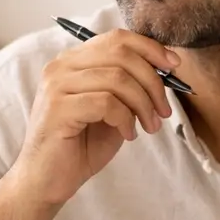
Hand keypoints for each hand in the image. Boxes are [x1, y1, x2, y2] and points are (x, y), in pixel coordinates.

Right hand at [7, 29, 180, 204]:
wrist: (46, 181)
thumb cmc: (79, 146)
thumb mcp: (111, 109)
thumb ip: (128, 86)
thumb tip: (164, 68)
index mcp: (73, 61)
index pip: (117, 38)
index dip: (150, 48)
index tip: (173, 67)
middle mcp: (61, 66)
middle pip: (120, 54)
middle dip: (152, 81)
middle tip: (163, 110)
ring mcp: (56, 86)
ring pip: (117, 78)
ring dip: (143, 104)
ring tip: (149, 126)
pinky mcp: (58, 109)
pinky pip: (107, 103)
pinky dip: (125, 119)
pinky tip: (128, 135)